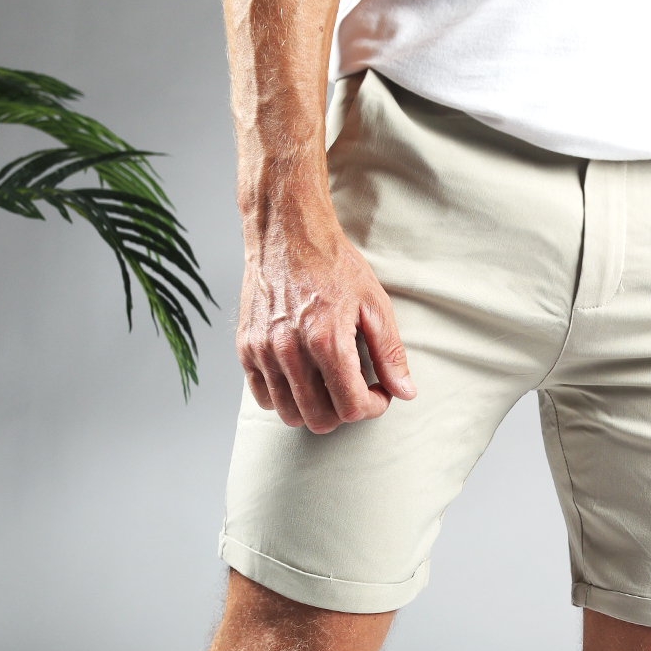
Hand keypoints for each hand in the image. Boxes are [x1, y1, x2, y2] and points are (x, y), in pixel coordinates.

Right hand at [236, 197, 415, 432]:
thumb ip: (390, 353)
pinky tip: (302, 377)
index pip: (351, 408)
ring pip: (290, 415)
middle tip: (354, 389)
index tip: (378, 393)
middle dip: (344, 412)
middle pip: (320, 420)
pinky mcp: (246, 348)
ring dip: (315, 409)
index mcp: (326, 341)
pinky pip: (264, 398)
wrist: (286, 231)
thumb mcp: (374, 304)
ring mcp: (263, 351)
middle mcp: (290, 351)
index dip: (372, 408)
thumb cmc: (332, 263)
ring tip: (328, 384)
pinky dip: (285, 398)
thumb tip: (405, 392)